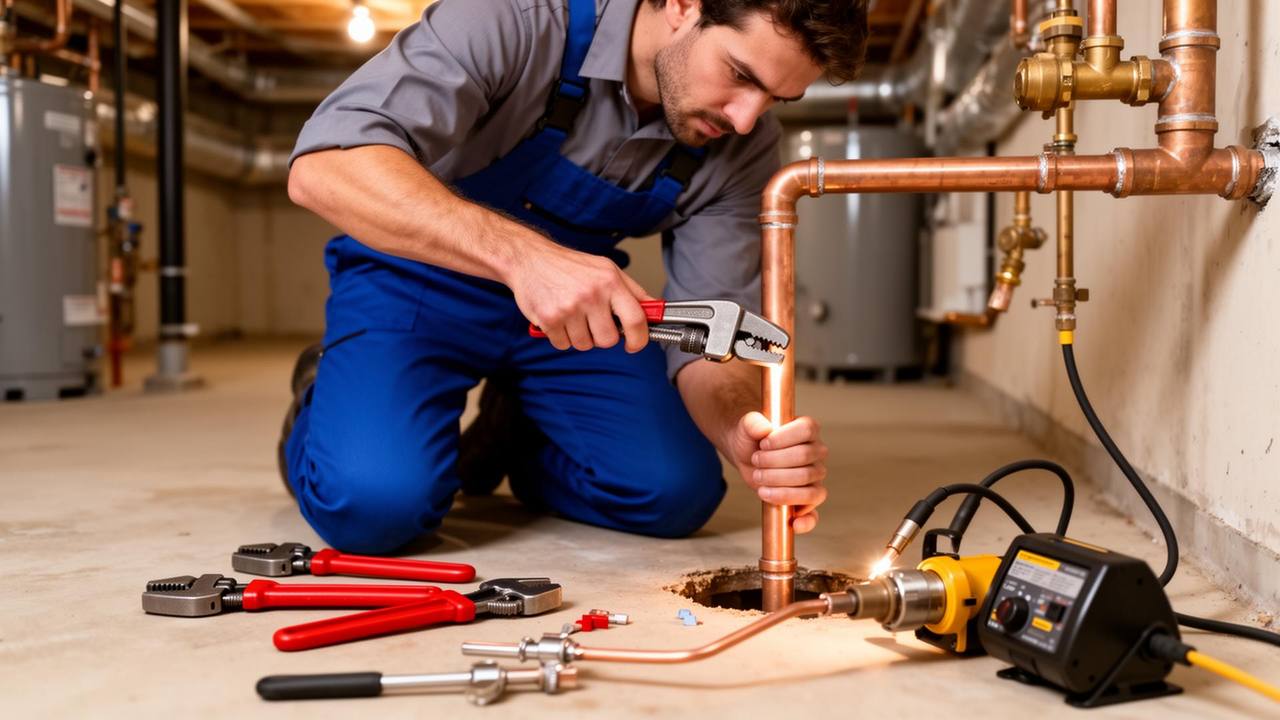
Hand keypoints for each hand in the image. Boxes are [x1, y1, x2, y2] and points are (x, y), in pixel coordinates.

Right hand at [505, 240, 651, 352]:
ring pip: (584, 345)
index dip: (639, 339)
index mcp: (610, 281)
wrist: (530, 259)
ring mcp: (569, 308)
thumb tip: (655, 310)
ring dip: (579, 336)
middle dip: (601, 336)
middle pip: (608, 339)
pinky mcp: (549, 319)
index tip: (634, 344)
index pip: (636, 319)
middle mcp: (591, 294)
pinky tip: (558, 318)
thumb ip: (632, 291)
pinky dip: (561, 337)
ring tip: (572, 315)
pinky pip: (564, 345)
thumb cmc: (570, 265)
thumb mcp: (606, 269)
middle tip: (591, 321)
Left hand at [726, 411, 828, 532]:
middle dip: (775, 464)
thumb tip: (764, 430)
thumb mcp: (747, 426)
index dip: (784, 438)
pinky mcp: (807, 499)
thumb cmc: (752, 438)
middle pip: (805, 459)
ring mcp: (814, 478)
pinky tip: (793, 523)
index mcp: (808, 430)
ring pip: (809, 486)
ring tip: (759, 482)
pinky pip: (814, 513)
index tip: (763, 444)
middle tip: (756, 462)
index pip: (807, 430)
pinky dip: (807, 521)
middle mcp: (816, 453)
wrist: (747, 455)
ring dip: (781, 488)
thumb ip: (753, 423)